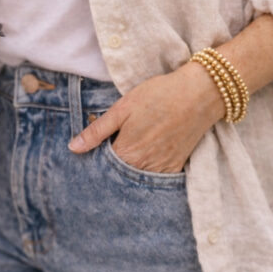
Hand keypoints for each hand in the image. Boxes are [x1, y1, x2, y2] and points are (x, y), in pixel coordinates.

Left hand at [67, 61, 225, 172]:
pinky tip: (142, 157)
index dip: (95, 160)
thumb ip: (97, 131)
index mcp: (127, 151)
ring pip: (138, 177)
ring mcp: (163, 168)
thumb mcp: (122, 108)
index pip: (102, 167)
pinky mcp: (177, 165)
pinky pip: (156, 177)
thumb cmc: (158, 95)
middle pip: (120, 175)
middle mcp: (144, 165)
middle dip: (111, 168)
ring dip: (129, 170)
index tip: (91, 153)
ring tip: (126, 152)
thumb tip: (73, 148)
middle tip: (108, 151)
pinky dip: (147, 171)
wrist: (199, 93)